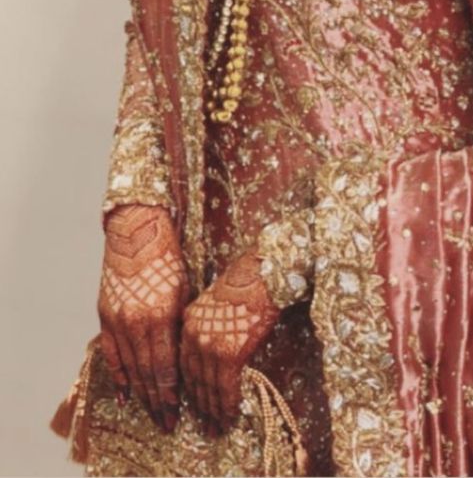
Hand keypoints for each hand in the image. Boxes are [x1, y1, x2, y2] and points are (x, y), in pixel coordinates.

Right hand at [97, 204, 189, 432]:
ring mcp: (117, 320)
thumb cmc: (170, 259)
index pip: (165, 367)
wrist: (137, 232)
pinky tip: (123, 394)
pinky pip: (111, 353)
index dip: (171, 393)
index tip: (179, 413)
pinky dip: (118, 374)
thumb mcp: (184, 292)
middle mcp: (136, 322)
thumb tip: (184, 359)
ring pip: (130, 367)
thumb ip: (181, 326)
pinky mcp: (105, 314)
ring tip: (151, 414)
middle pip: (147, 373)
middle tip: (167, 423)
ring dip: (140, 393)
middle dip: (158, 401)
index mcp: (161, 316)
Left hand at [180, 252, 279, 434]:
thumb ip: (208, 326)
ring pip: (208, 387)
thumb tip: (217, 350)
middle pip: (193, 380)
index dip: (190, 388)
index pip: (184, 364)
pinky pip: (226, 387)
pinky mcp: (229, 353)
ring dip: (213, 411)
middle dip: (199, 406)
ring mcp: (210, 346)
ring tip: (216, 429)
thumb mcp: (216, 302)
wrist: (261, 273)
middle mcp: (194, 337)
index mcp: (188, 323)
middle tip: (204, 426)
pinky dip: (228, 405)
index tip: (194, 405)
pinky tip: (230, 417)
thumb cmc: (246, 282)